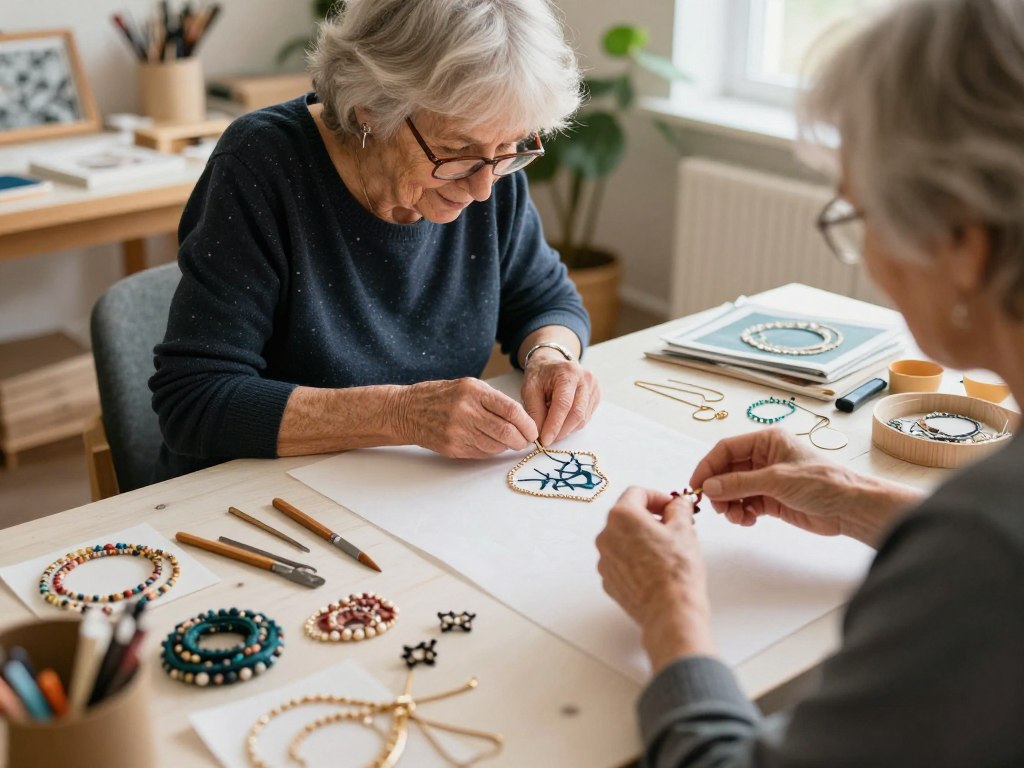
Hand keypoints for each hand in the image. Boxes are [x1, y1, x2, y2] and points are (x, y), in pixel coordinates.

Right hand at [396, 378, 537, 458]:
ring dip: (506, 447)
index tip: (533, 430)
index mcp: (473, 391)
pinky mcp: (452, 447)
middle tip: (525, 440)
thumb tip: (521, 418)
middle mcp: (466, 411)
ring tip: (507, 441)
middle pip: (506, 432)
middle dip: (521, 440)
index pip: (511, 410)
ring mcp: (458, 431)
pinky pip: (481, 453)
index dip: (527, 423)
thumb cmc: (440, 396)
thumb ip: (493, 400)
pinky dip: (491, 451)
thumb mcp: (467, 386)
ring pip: (496, 446)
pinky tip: (489, 443)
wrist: (406, 411)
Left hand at [521, 354, 600, 446]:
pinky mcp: (596, 396)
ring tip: (551, 427)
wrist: (552, 363)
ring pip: (582, 419)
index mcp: (568, 372)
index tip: (544, 440)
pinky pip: (586, 418)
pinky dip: (572, 425)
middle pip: (577, 414)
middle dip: (561, 431)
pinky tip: (561, 421)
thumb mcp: (529, 388)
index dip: (554, 425)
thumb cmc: (540, 375)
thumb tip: (539, 435)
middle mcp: (585, 379)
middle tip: (547, 440)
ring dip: (566, 429)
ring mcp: (594, 388)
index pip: (563, 404)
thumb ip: (534, 411)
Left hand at [596, 487, 714, 670]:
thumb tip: (679, 502)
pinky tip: (656, 569)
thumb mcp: (684, 530)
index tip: (672, 507)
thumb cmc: (676, 571)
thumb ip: (679, 508)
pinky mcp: (609, 580)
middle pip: (627, 516)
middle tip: (674, 527)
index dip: (658, 497)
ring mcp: (605, 560)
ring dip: (642, 539)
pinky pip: (621, 561)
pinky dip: (636, 559)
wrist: (670, 611)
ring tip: (667, 551)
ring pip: (623, 539)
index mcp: (622, 516)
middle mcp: (606, 536)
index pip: (637, 493)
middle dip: (650, 518)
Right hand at [690, 428, 907, 542]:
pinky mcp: (771, 499)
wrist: (850, 508)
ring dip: (730, 504)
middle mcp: (764, 457)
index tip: (696, 486)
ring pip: (734, 489)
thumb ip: (739, 483)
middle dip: (719, 489)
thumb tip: (708, 487)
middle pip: (727, 470)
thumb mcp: (776, 480)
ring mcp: (767, 478)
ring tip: (736, 517)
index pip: (726, 449)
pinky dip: (742, 513)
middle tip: (718, 507)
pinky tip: (748, 520)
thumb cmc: (821, 483)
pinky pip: (745, 503)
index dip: (708, 466)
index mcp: (766, 440)